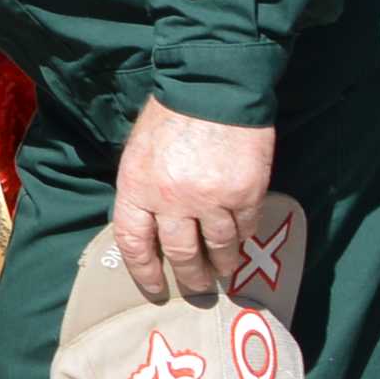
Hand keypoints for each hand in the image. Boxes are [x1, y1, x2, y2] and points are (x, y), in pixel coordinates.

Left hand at [111, 102, 275, 302]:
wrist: (213, 88)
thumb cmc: (170, 116)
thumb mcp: (139, 151)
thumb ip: (142, 189)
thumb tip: (149, 226)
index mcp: (137, 186)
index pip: (134, 242)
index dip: (144, 271)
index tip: (155, 289)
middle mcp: (172, 199)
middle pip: (180, 253)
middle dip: (189, 277)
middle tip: (196, 290)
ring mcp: (211, 199)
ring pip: (217, 248)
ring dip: (221, 266)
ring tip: (222, 274)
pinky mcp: (245, 194)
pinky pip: (245, 229)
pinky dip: (242, 239)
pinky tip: (240, 243)